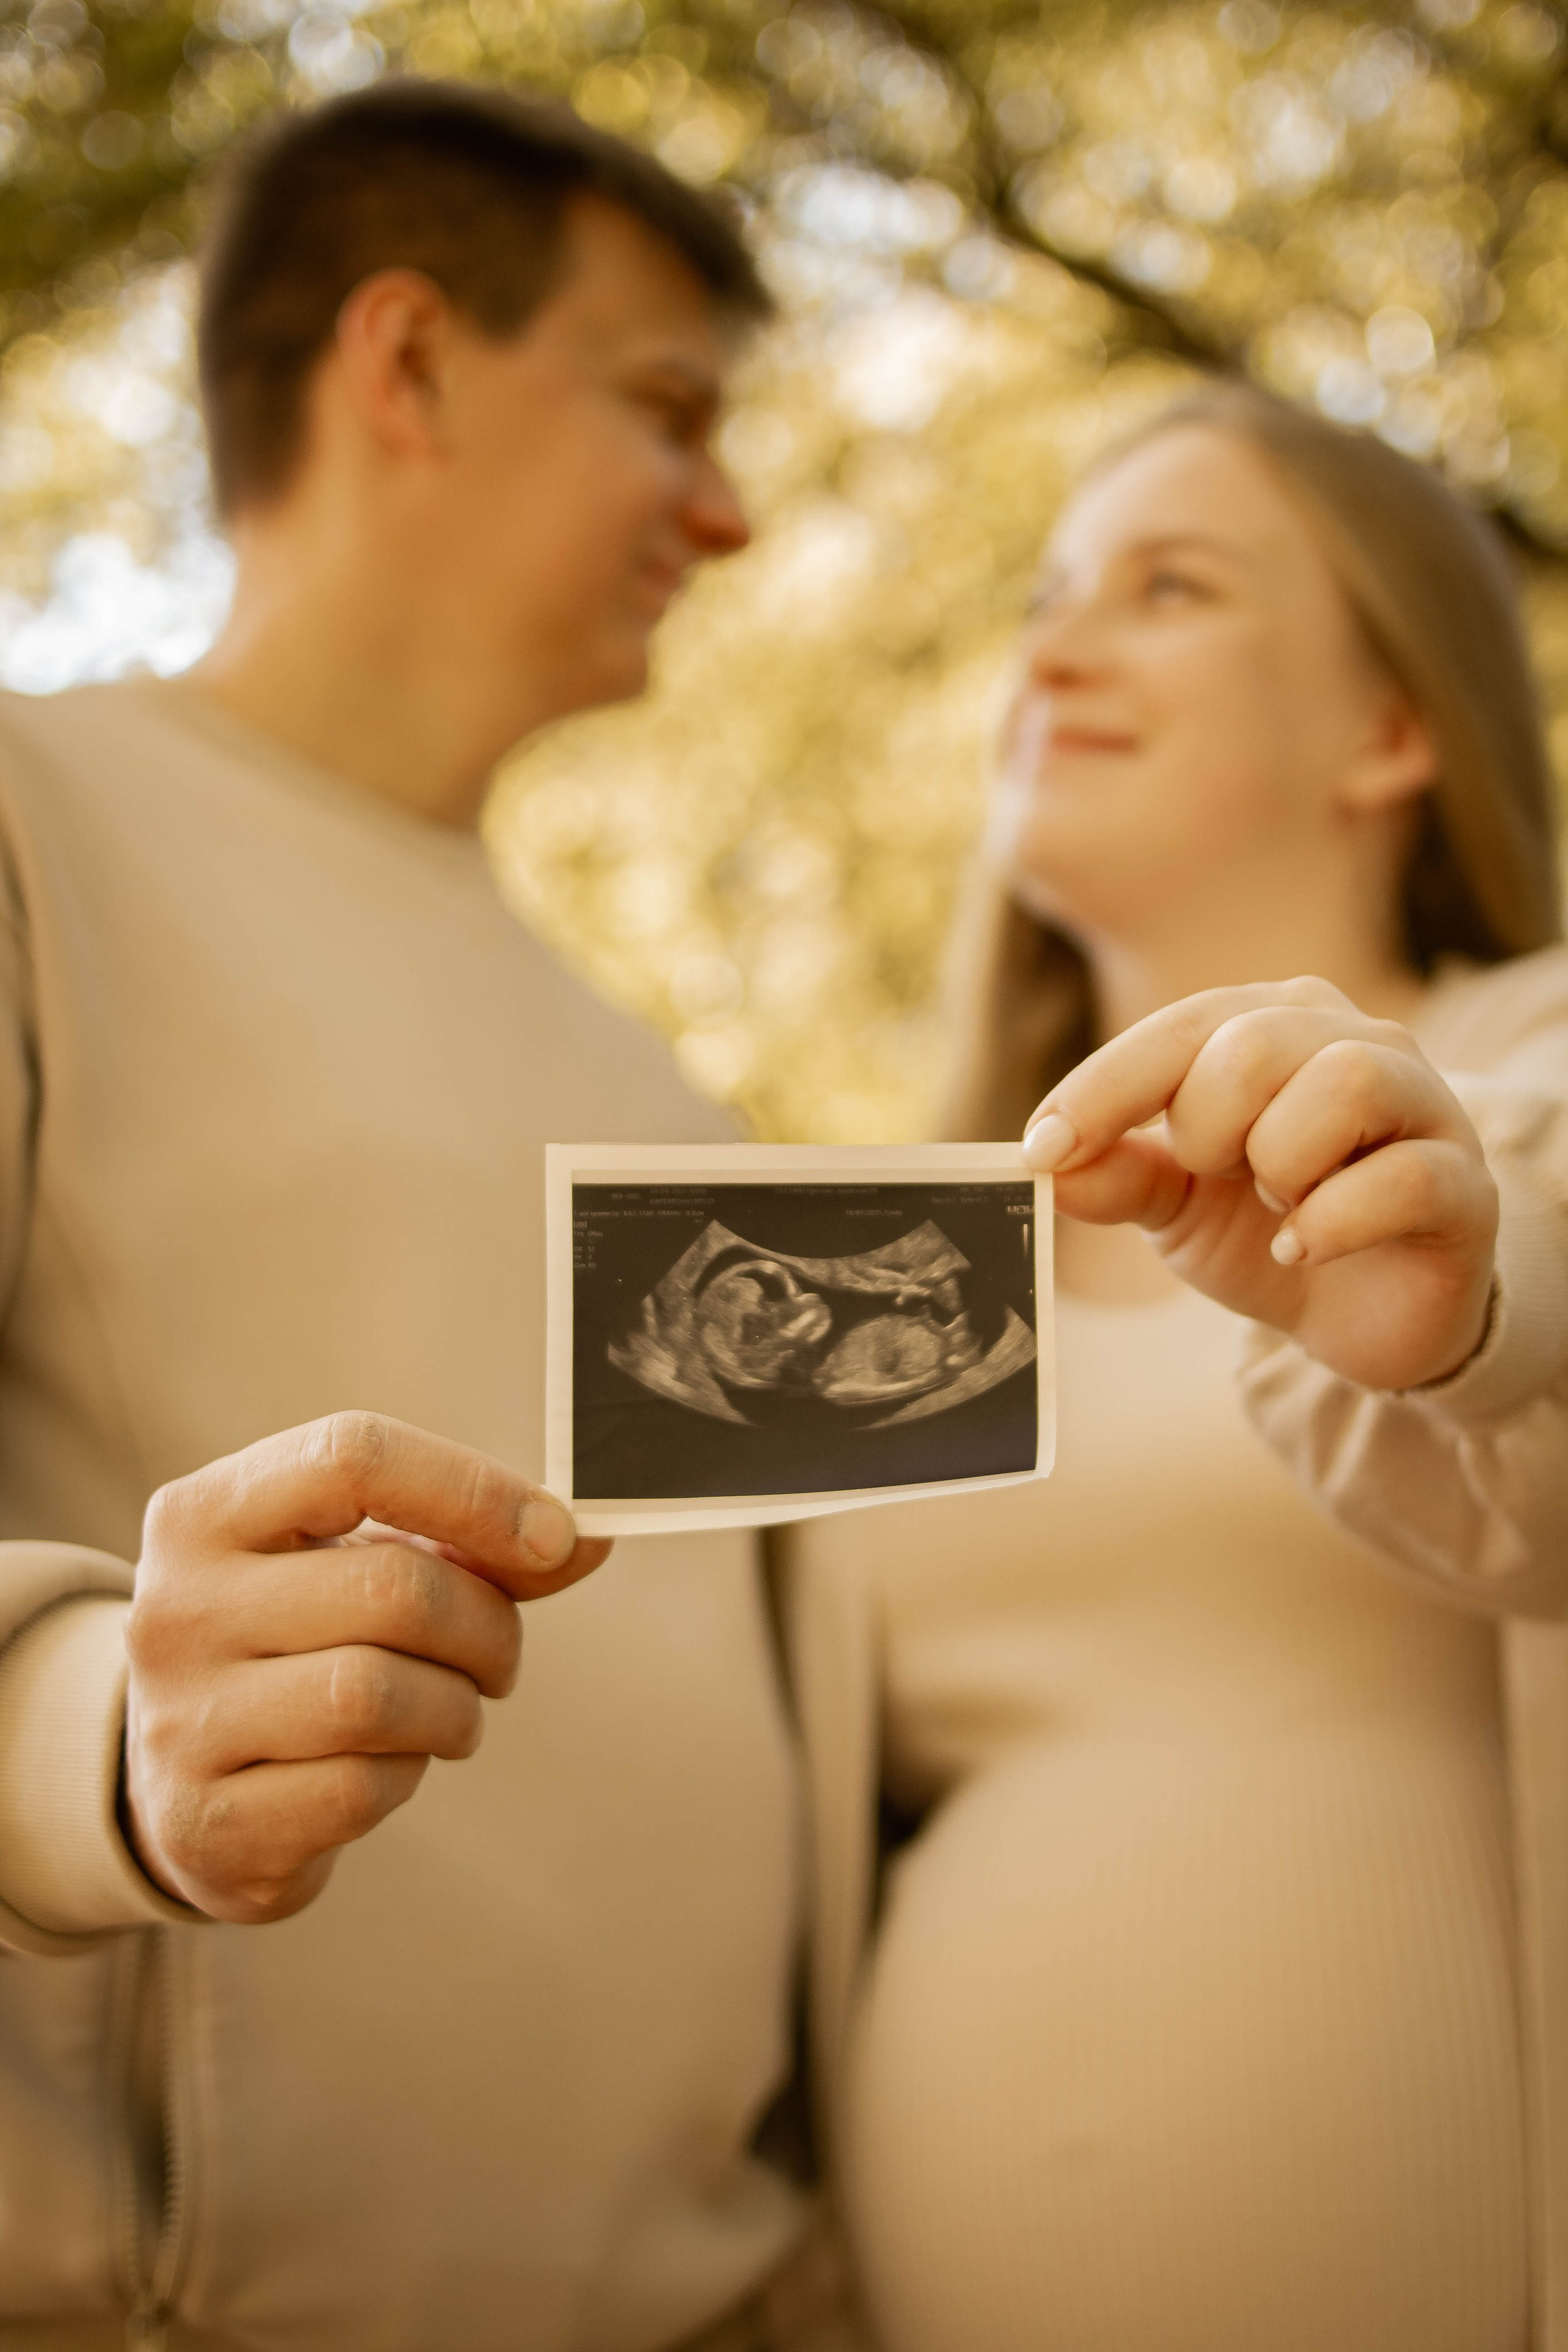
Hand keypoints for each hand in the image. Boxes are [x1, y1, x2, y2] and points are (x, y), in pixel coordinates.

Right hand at [124, 1412, 610, 1923]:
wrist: (181, 1784)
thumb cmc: (296, 1646)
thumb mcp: (355, 1566)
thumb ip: (468, 1544)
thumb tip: (583, 1535)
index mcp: (206, 1514)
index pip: (354, 1456)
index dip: (475, 1490)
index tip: (554, 1535)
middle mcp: (177, 1608)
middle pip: (394, 1588)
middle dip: (487, 1626)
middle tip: (499, 1655)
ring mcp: (181, 1719)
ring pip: (377, 1694)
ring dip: (455, 1709)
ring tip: (450, 1711)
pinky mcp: (208, 1820)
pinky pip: (358, 1789)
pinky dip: (405, 1776)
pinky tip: (387, 1765)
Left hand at [1023, 977, 1497, 1391]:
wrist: (1362, 1315)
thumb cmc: (1265, 1233)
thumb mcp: (1175, 1205)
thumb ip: (1117, 1175)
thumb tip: (1049, 1161)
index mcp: (1275, 1023)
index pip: (1181, 1028)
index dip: (1103, 1090)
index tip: (1043, 1149)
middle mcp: (1357, 1041)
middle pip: (1257, 1045)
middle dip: (1207, 1129)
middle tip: (1217, 1178)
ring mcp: (1424, 1107)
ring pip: (1343, 1084)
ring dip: (1280, 1162)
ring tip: (1276, 1204)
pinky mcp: (1464, 1185)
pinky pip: (1402, 1178)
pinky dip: (1332, 1221)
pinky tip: (1303, 1247)